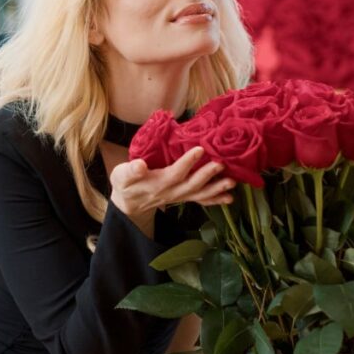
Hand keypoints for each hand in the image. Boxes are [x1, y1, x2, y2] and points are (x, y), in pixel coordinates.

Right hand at [109, 147, 233, 237]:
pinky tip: (229, 197)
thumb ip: (130, 171)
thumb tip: (140, 165)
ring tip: (232, 183)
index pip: (175, 173)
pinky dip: (215, 199)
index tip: (199, 149)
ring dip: (216, 189)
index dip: (187, 162)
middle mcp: (171, 192)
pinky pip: (201, 200)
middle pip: (192, 184)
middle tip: (222, 164)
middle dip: (208, 175)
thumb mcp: (121, 176)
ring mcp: (179, 196)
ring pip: (200, 194)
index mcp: (157, 183)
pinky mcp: (183, 197)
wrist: (129, 203)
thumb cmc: (126, 184)